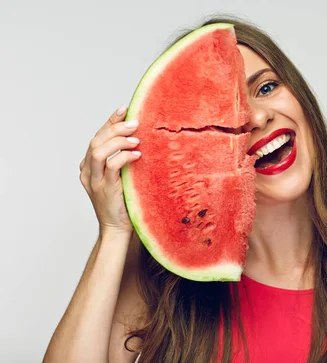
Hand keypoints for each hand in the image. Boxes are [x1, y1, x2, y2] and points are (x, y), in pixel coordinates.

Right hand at [79, 105, 140, 235]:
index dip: (109, 121)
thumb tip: (142, 140)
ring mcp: (94, 181)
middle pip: (96, 140)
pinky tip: (137, 154)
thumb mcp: (123, 177)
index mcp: (89, 167)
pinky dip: (123, 156)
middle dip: (114, 127)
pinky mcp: (104, 189)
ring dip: (118, 140)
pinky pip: (110, 166)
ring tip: (136, 138)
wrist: (118, 229)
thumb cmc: (124, 203)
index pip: (97, 137)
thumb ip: (124, 161)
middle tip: (134, 122)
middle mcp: (88, 172)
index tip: (124, 108)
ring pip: (98, 151)